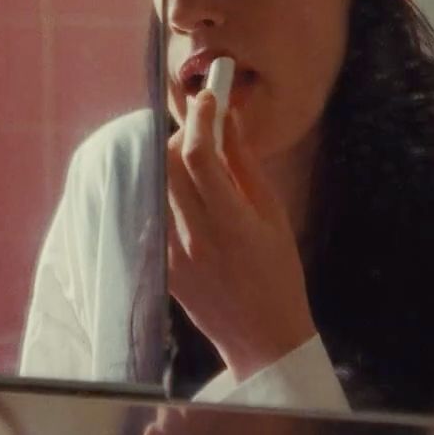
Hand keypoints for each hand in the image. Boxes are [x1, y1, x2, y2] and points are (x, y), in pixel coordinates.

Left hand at [166, 91, 316, 381]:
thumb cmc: (278, 274)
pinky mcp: (162, 266)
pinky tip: (189, 192)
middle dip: (184, 135)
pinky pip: (155, 212)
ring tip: (199, 161)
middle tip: (204, 128)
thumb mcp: (273, 215)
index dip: (202, 118)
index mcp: (231, 224)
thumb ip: (245, 166)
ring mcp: (173, 254)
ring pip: (157, 185)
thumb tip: (230, 120)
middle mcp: (195, 237)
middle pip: (169, 164)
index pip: (200, 157)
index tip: (209, 97)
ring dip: (173, 161)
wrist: (262, 337)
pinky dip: (168, 191)